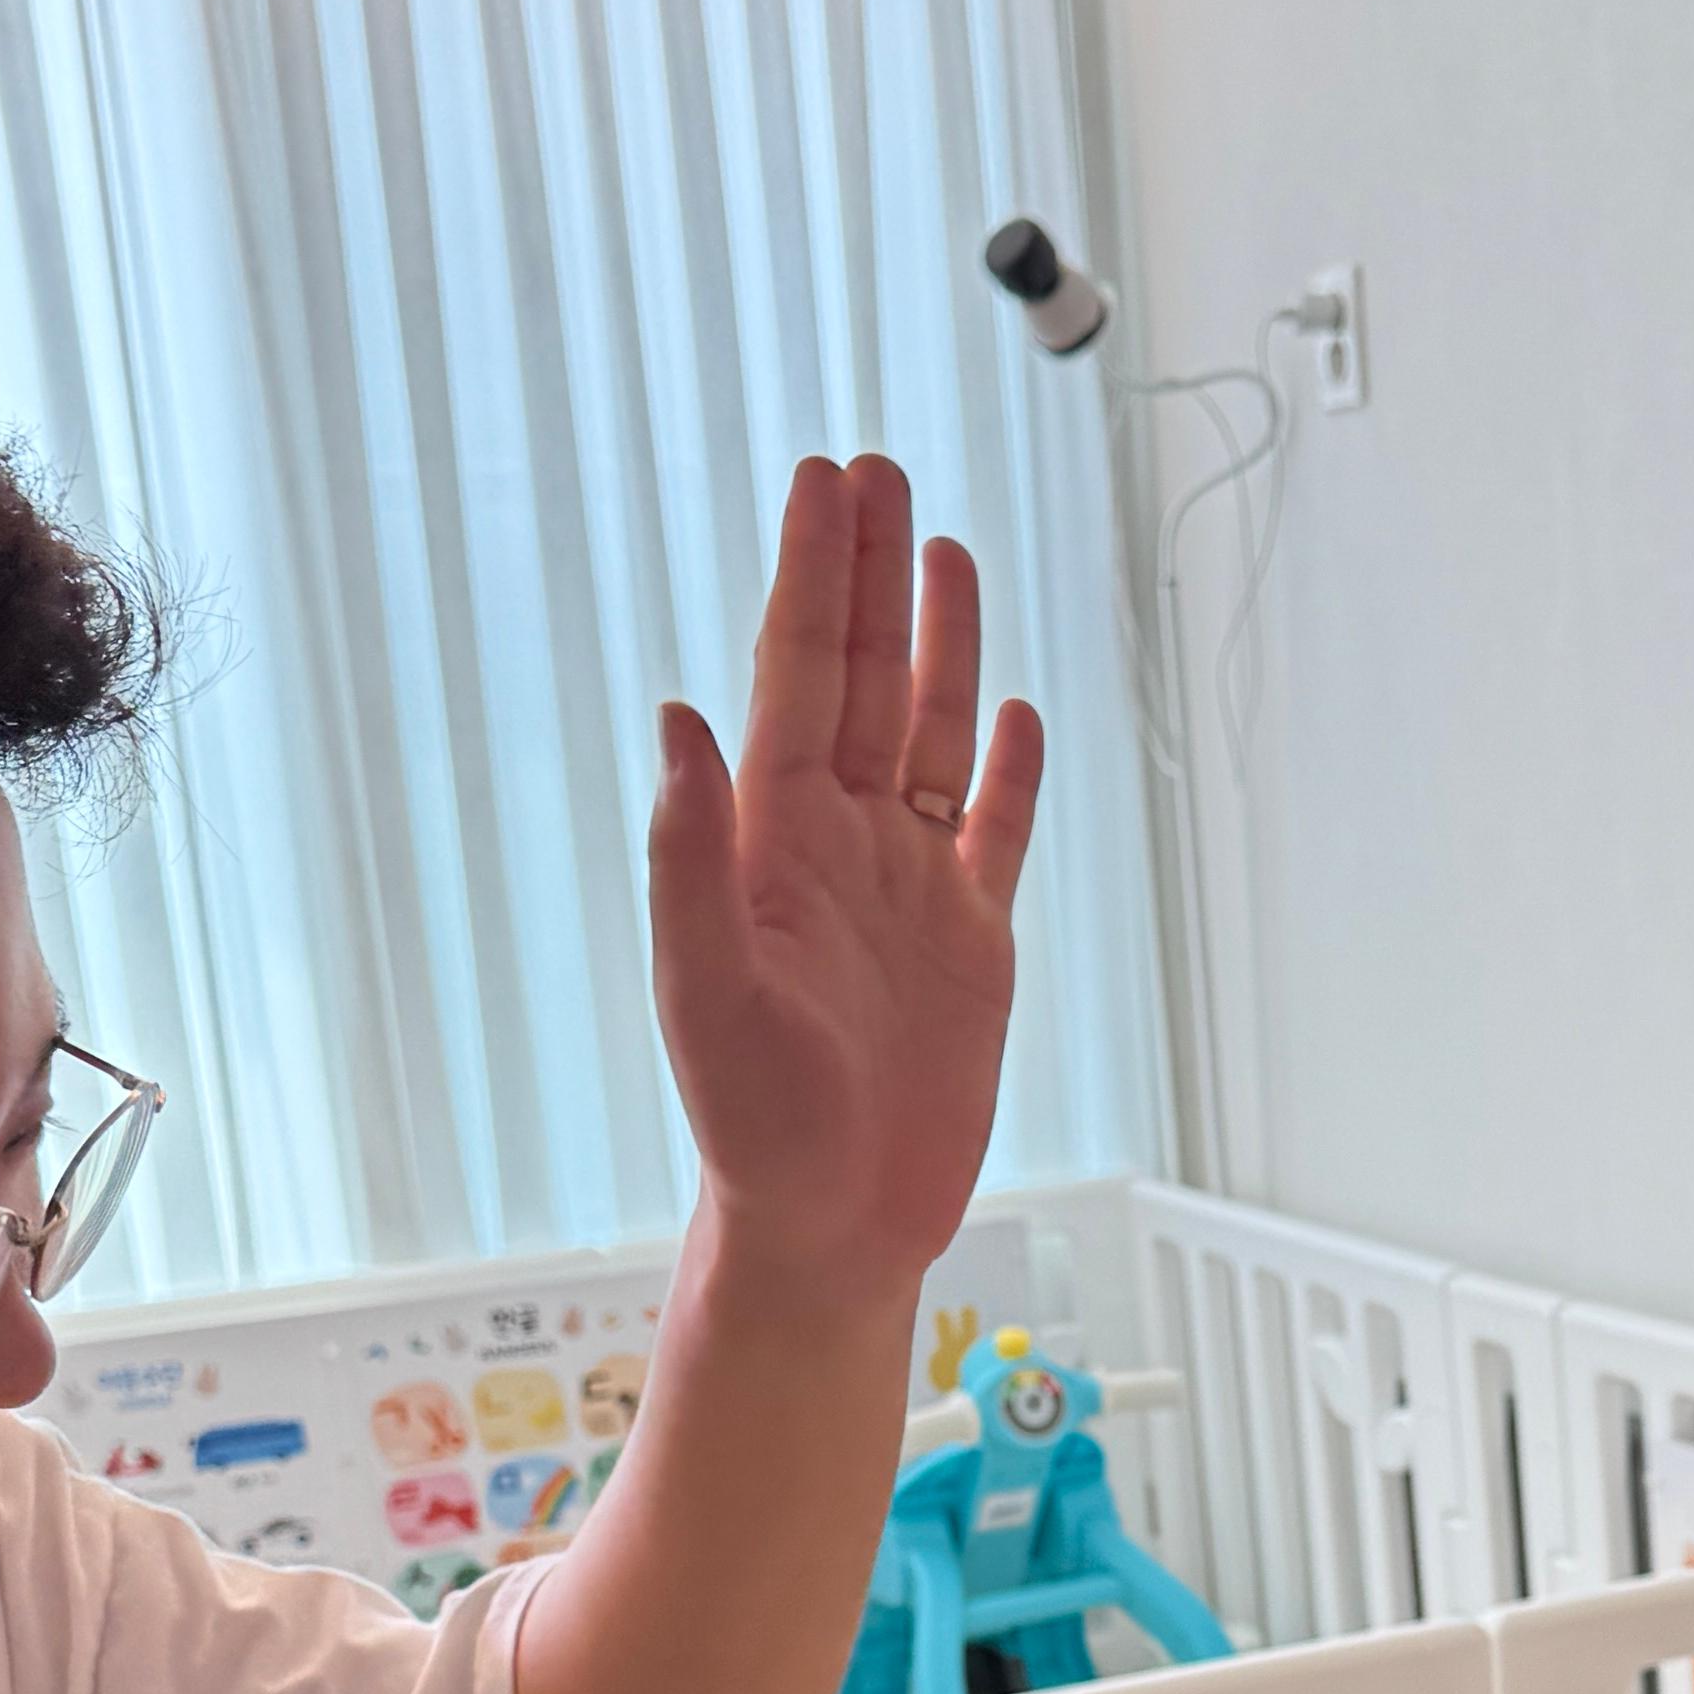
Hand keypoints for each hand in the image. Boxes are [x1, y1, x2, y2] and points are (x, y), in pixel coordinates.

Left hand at [649, 456, 1043, 1312]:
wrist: (832, 1226)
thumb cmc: (754, 1126)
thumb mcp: (705, 988)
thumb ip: (690, 854)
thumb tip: (680, 719)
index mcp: (774, 843)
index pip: (796, 677)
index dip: (811, 576)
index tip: (822, 480)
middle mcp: (841, 848)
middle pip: (864, 678)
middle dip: (866, 573)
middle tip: (873, 467)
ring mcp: (909, 892)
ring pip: (932, 735)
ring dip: (937, 643)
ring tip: (939, 549)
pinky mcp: (970, 947)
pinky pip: (995, 836)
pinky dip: (1010, 773)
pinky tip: (1014, 713)